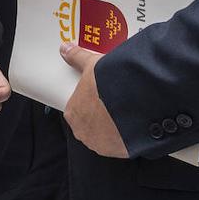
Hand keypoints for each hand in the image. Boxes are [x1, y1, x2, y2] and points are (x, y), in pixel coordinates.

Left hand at [60, 42, 127, 158]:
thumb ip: (77, 57)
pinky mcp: (117, 151)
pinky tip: (132, 122)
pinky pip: (119, 143)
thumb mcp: (91, 65)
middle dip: (100, 114)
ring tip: (125, 109)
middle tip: (113, 100)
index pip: (76, 108)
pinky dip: (125, 135)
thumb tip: (65, 48)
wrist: (133, 102)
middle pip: (90, 122)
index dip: (89, 101)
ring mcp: (100, 144)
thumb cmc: (107, 84)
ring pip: (105, 134)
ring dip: (112, 126)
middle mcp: (83, 131)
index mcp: (72, 112)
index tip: (99, 95)